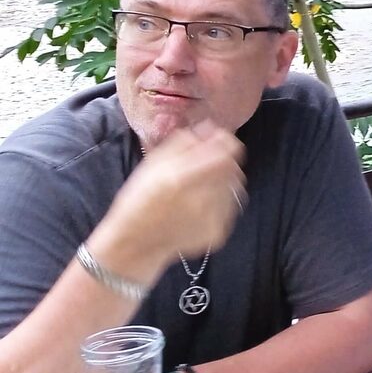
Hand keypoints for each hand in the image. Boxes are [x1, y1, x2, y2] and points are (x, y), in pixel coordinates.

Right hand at [92, 123, 246, 278]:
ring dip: (223, 181)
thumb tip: (209, 127)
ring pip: (235, 187)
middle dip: (224, 161)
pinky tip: (200, 205)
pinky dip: (220, 201)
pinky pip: (230, 207)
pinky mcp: (218, 233)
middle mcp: (200, 200)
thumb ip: (182, 144)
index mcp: (180, 179)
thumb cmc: (138, 201)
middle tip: (207, 164)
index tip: (221, 140)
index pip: (226, 153)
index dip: (227, 142)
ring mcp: (211, 219)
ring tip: (200, 187)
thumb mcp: (151, 166)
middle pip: (233, 168)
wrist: (135, 245)